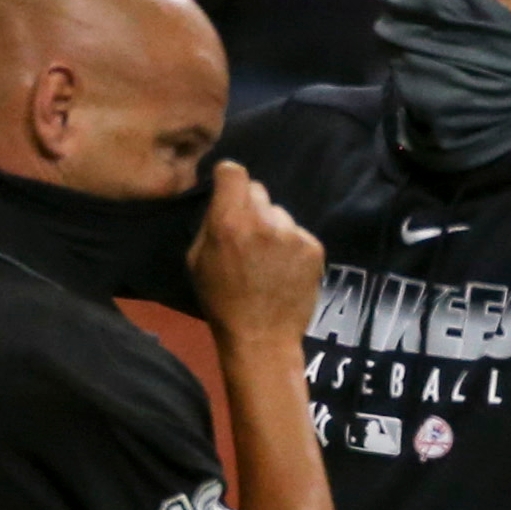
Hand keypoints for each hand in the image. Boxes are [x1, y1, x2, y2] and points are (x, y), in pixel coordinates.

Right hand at [188, 162, 323, 349]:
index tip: (228, 189)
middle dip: (250, 206)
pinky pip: (298, 233)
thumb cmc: (221, 301)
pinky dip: (291, 246)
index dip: (229, 178)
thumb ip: (210, 223)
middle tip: (247, 235)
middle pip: (257, 190)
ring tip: (268, 259)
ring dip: (272, 227)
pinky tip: (284, 269)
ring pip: (279, 214)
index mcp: (229, 221)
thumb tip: (222, 199)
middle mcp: (264, 220)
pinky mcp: (314, 247)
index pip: (234, 171)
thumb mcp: (196, 260)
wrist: (262, 337)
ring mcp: (293, 233)